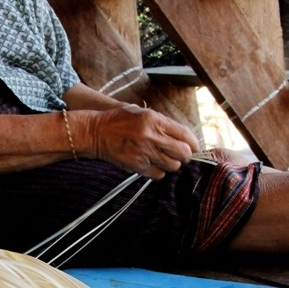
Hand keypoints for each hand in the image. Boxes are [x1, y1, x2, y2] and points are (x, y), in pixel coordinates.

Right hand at [83, 105, 200, 179]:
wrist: (94, 132)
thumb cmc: (117, 120)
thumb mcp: (141, 112)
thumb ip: (161, 122)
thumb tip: (183, 136)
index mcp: (154, 120)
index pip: (185, 135)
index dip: (194, 143)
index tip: (194, 147)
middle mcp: (151, 136)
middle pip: (183, 153)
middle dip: (185, 155)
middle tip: (181, 155)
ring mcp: (144, 152)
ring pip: (172, 165)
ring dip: (172, 164)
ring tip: (164, 159)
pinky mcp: (136, 165)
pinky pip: (158, 174)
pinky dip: (159, 171)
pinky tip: (153, 165)